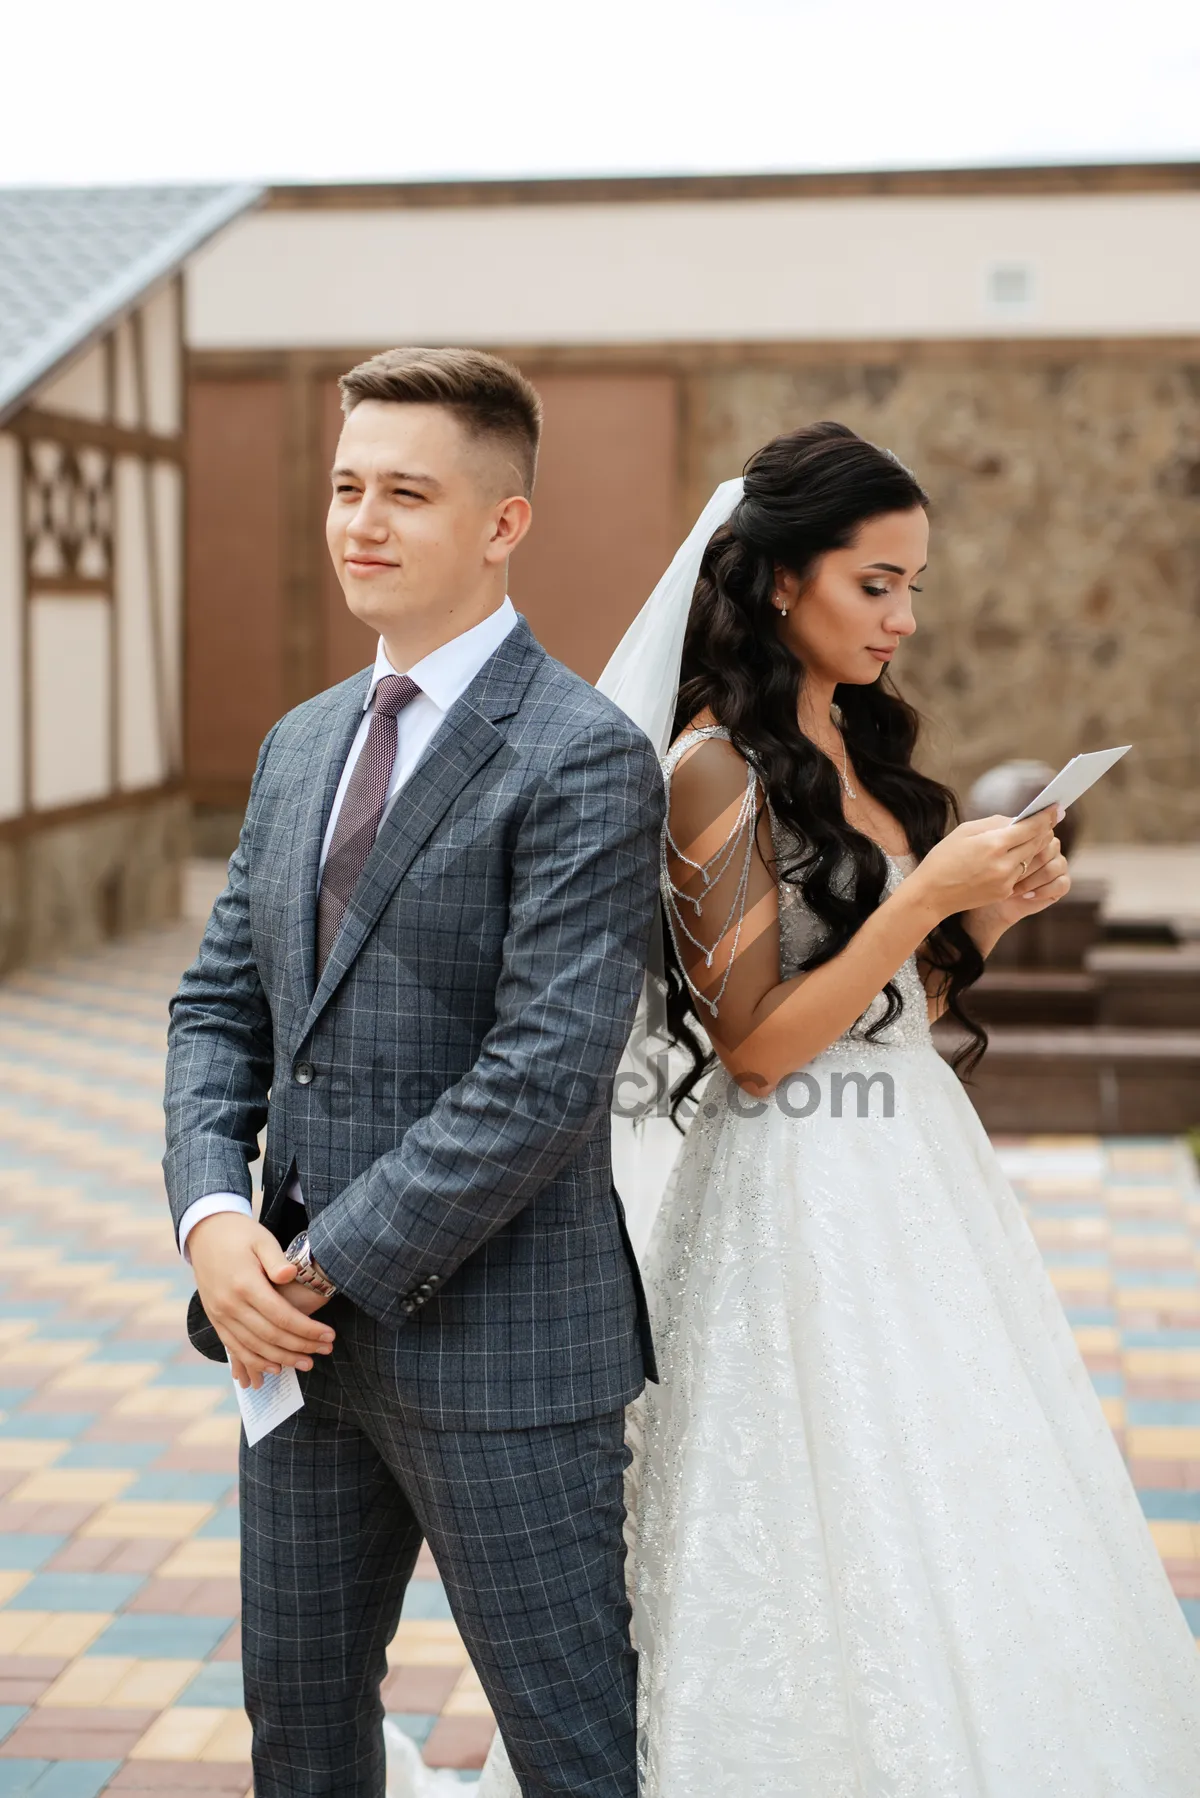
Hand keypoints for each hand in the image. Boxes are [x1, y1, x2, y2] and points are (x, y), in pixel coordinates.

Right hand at [188, 1212, 335, 1389]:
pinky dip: (255, 1362)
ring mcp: (220, 1315)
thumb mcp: (261, 1239)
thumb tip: (291, 1275)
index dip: (307, 1329)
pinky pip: (235, 1349)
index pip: (281, 1316)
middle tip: (326, 1350)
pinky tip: (274, 1368)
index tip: (329, 1335)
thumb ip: (276, 1259)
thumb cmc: (241, 1234)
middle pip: (270, 1336)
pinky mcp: (216, 1320)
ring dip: (282, 1359)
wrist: (205, 1234)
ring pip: (254, 1348)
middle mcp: (230, 1304)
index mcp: (245, 1284)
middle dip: (301, 1347)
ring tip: (307, 1364)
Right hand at [909, 807, 1063, 923]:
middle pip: (1036, 843)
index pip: (1030, 827)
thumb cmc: (943, 859)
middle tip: (1049, 819)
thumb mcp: (964, 831)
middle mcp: (1004, 864)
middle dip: (1044, 830)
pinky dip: (1020, 862)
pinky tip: (1013, 856)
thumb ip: (994, 823)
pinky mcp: (1005, 892)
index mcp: (993, 844)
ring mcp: (1006, 881)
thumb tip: (1016, 820)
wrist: (932, 894)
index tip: (1056, 808)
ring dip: (1034, 847)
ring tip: (1032, 836)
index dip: (1045, 817)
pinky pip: (1020, 873)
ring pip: (1031, 858)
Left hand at [966, 830, 1071, 950]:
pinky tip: (1026, 895)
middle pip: (1050, 846)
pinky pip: (1062, 884)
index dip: (1030, 838)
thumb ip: (1000, 830)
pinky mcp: (1057, 886)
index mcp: (1031, 834)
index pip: (1041, 828)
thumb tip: (1017, 819)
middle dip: (1029, 861)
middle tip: (1009, 874)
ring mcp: (1054, 866)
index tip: (1010, 851)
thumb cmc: (980, 872)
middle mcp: (1046, 848)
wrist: (983, 903)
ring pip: (1056, 864)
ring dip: (1034, 877)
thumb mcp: (983, 847)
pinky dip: (1044, 890)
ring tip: (1014, 888)